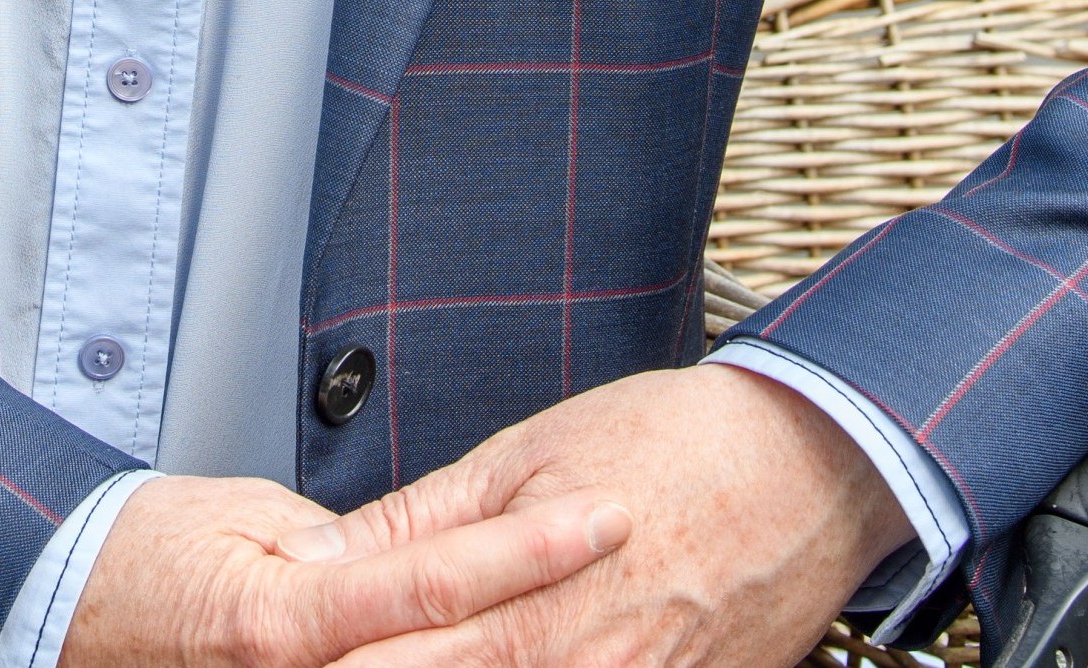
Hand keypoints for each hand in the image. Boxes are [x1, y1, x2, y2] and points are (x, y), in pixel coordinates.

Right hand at [61, 472, 630, 667]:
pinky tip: (516, 660)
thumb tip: (412, 557)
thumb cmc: (134, 565)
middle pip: (462, 659)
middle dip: (559, 629)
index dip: (533, 546)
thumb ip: (341, 543)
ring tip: (614, 637)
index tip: (607, 516)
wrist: (47, 619)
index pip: (440, 579)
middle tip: (649, 590)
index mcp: (291, 621)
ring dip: (527, 660)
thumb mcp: (242, 519)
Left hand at [289, 365, 913, 667]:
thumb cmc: (677, 442)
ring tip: (404, 654)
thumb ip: (420, 524)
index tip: (274, 655)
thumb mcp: (526, 455)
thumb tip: (324, 558)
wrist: (813, 465)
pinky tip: (514, 661)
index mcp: (528, 607)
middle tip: (314, 659)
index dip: (324, 664)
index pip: (388, 665)